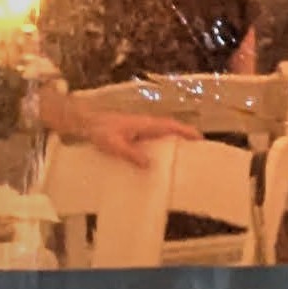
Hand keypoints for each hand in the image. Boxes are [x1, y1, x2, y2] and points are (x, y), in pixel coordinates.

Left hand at [80, 109, 200, 166]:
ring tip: (184, 158)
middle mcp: (147, 124)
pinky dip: (162, 145)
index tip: (201, 139)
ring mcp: (142, 128)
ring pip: (163, 134)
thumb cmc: (100, 131)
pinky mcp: (135, 133)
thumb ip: (132, 154)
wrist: (86, 123)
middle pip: (172, 129)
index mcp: (146, 124)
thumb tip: (150, 165)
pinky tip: (161, 159)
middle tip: (198, 152)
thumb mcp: (115, 145)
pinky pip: (154, 139)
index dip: (187, 131)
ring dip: (175, 142)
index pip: (172, 126)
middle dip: (185, 138)